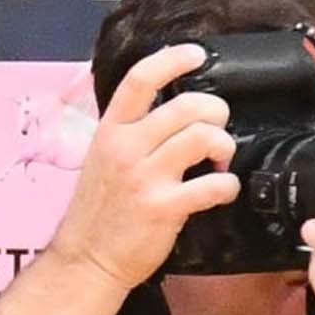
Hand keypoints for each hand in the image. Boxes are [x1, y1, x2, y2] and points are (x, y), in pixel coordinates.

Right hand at [44, 45, 242, 293]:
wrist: (87, 260)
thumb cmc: (99, 211)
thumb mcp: (102, 161)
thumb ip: (132, 135)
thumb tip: (176, 114)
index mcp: (109, 132)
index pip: (139, 80)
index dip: (172, 60)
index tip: (196, 54)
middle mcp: (125, 148)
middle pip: (186, 106)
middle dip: (215, 111)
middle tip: (216, 128)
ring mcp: (144, 178)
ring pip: (204, 137)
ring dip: (224, 145)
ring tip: (220, 160)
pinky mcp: (164, 207)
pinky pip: (214, 184)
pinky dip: (227, 185)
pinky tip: (221, 191)